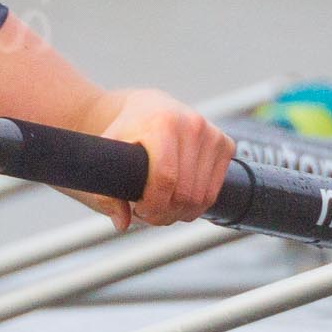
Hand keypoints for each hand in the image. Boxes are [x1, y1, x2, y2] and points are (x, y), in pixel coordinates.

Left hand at [81, 89, 234, 230]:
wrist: (150, 106)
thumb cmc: (126, 132)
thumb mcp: (108, 154)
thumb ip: (106, 191)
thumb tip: (122, 224)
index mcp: (162, 124)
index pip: (165, 178)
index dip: (153, 204)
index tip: (139, 210)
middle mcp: (192, 126)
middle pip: (185, 192)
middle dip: (166, 213)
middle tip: (148, 214)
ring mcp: (212, 134)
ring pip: (202, 196)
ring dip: (182, 213)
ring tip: (162, 209)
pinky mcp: (225, 144)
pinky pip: (214, 190)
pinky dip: (198, 205)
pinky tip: (179, 201)